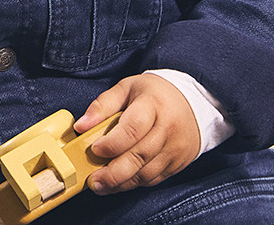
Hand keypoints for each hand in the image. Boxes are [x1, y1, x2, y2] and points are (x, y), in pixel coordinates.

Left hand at [73, 73, 199, 192]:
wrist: (191, 103)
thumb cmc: (153, 94)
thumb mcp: (126, 88)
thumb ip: (102, 105)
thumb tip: (81, 125)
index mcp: (153, 104)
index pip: (133, 128)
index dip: (112, 142)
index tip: (94, 148)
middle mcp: (167, 128)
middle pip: (139, 155)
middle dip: (114, 172)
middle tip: (93, 179)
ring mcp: (175, 148)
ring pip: (146, 173)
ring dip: (121, 182)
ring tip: (101, 184)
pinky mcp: (178, 164)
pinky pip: (154, 179)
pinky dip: (134, 183)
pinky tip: (119, 182)